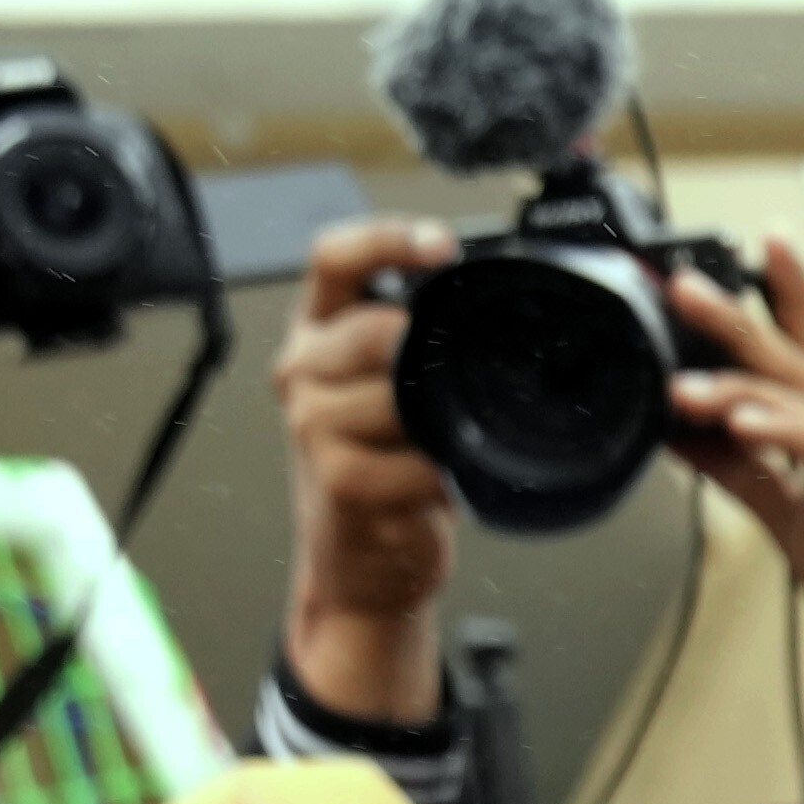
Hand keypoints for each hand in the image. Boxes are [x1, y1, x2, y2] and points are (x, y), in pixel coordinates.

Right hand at [270, 217, 465, 726]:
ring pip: (394, 395)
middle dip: (425, 352)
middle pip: (370, 329)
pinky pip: (415, 462)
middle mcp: (304, 370)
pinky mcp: (339, 480)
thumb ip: (424, 348)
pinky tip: (443, 485)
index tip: (440, 244)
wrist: (364, 564)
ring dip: (438, 422)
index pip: (334, 259)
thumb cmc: (390, 472)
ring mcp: (312, 425)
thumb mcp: (402, 395)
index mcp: (320, 333)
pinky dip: (443, 476)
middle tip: (456, 382)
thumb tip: (498, 315)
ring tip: (445, 443)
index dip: (385, 239)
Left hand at [664, 240, 803, 737]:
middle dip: (732, 319)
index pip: (802, 345)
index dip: (765, 297)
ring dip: (735, 390)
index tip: (709, 265)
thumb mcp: (796, 522)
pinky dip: (785, 433)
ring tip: (680, 388)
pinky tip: (744, 425)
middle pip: (793, 356)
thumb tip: (679, 434)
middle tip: (678, 286)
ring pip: (801, 401)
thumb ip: (743, 473)